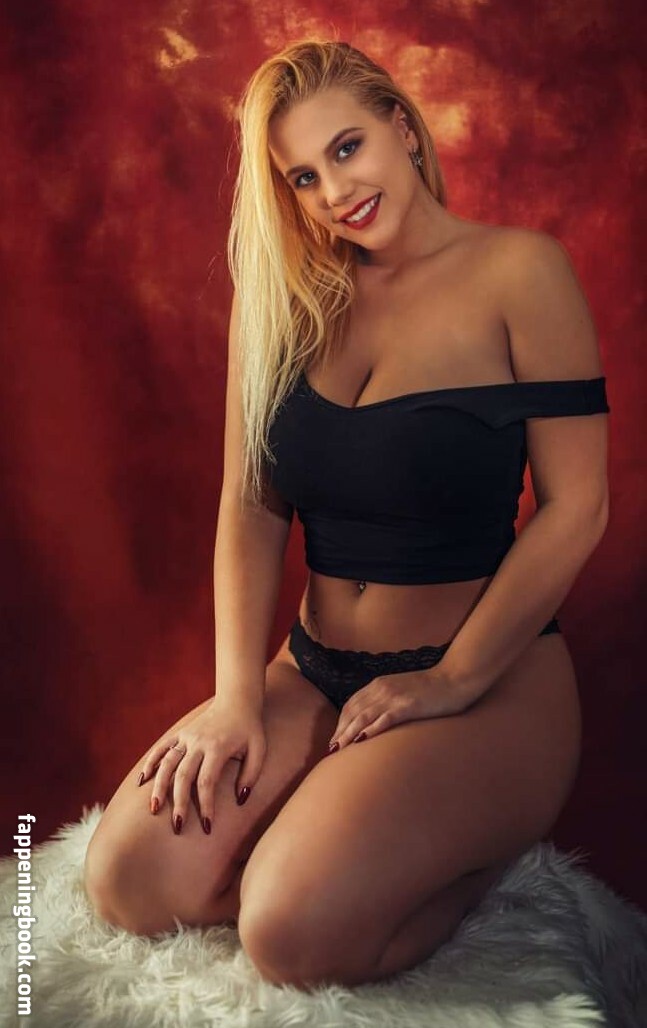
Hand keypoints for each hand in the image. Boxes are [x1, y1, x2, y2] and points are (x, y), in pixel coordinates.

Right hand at [136, 697, 266, 834]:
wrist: (237, 701)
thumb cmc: (250, 730)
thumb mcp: (259, 749)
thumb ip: (251, 775)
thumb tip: (240, 800)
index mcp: (218, 747)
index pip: (207, 782)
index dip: (205, 806)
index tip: (206, 826)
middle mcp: (198, 742)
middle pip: (183, 776)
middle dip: (179, 803)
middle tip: (177, 826)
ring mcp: (186, 737)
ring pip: (167, 763)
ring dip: (159, 786)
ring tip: (154, 809)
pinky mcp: (180, 734)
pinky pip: (161, 748)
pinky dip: (150, 763)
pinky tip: (142, 782)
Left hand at [327, 665, 468, 751]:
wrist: (454, 679)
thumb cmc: (431, 688)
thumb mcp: (401, 689)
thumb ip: (386, 699)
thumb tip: (373, 718)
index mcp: (379, 684)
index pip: (351, 704)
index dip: (341, 722)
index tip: (335, 739)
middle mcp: (382, 689)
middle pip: (353, 712)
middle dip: (340, 731)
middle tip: (331, 750)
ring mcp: (394, 697)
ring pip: (363, 717)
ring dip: (348, 734)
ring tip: (339, 750)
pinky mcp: (408, 706)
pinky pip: (384, 719)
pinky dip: (370, 730)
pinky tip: (361, 741)